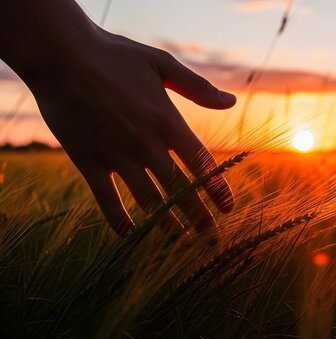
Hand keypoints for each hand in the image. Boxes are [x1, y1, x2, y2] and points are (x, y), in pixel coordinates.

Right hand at [24, 30, 236, 235]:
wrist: (61, 55)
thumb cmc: (115, 56)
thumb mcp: (162, 63)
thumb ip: (197, 87)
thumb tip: (230, 102)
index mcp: (168, 122)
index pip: (201, 164)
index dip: (217, 189)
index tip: (228, 208)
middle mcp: (146, 145)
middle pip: (180, 189)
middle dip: (198, 216)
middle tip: (212, 236)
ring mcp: (117, 156)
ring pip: (148, 201)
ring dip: (166, 224)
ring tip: (181, 240)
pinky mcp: (89, 162)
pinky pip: (107, 200)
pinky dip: (119, 220)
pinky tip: (131, 235)